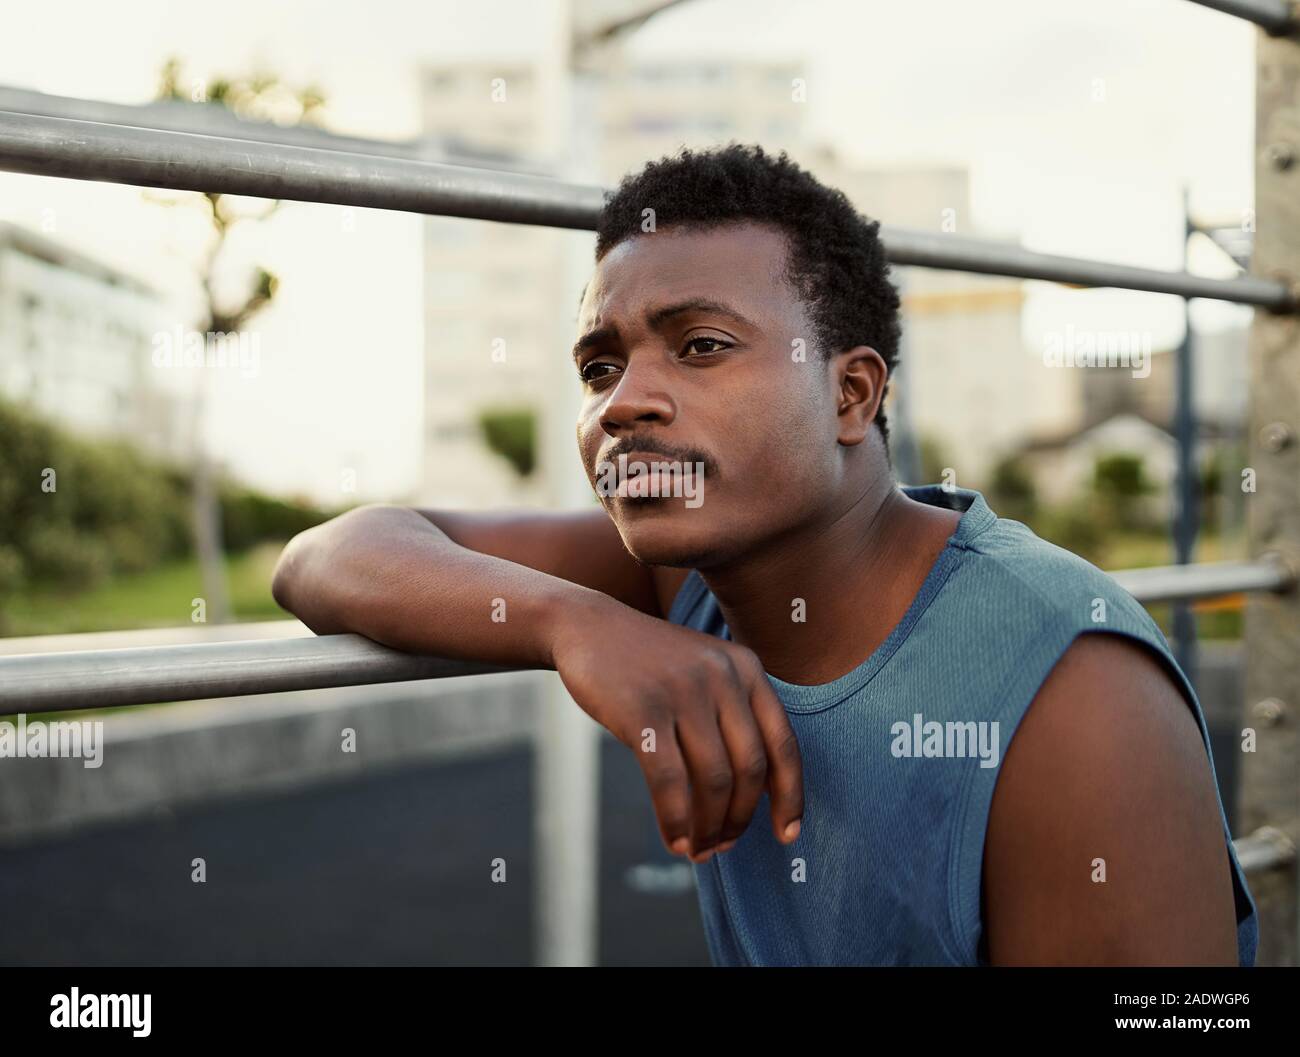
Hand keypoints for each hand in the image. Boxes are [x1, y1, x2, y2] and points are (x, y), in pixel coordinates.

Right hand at [550, 596, 803, 861]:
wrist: (589, 627)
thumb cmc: (650, 665)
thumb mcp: (705, 672)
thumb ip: (733, 717)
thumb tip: (750, 799)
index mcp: (747, 668)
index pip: (783, 743)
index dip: (790, 796)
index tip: (787, 834)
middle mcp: (723, 677)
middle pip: (750, 768)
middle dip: (740, 818)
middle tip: (724, 845)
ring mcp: (683, 692)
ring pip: (713, 779)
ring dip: (708, 826)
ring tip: (697, 849)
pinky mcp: (643, 710)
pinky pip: (669, 781)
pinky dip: (675, 819)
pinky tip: (673, 839)